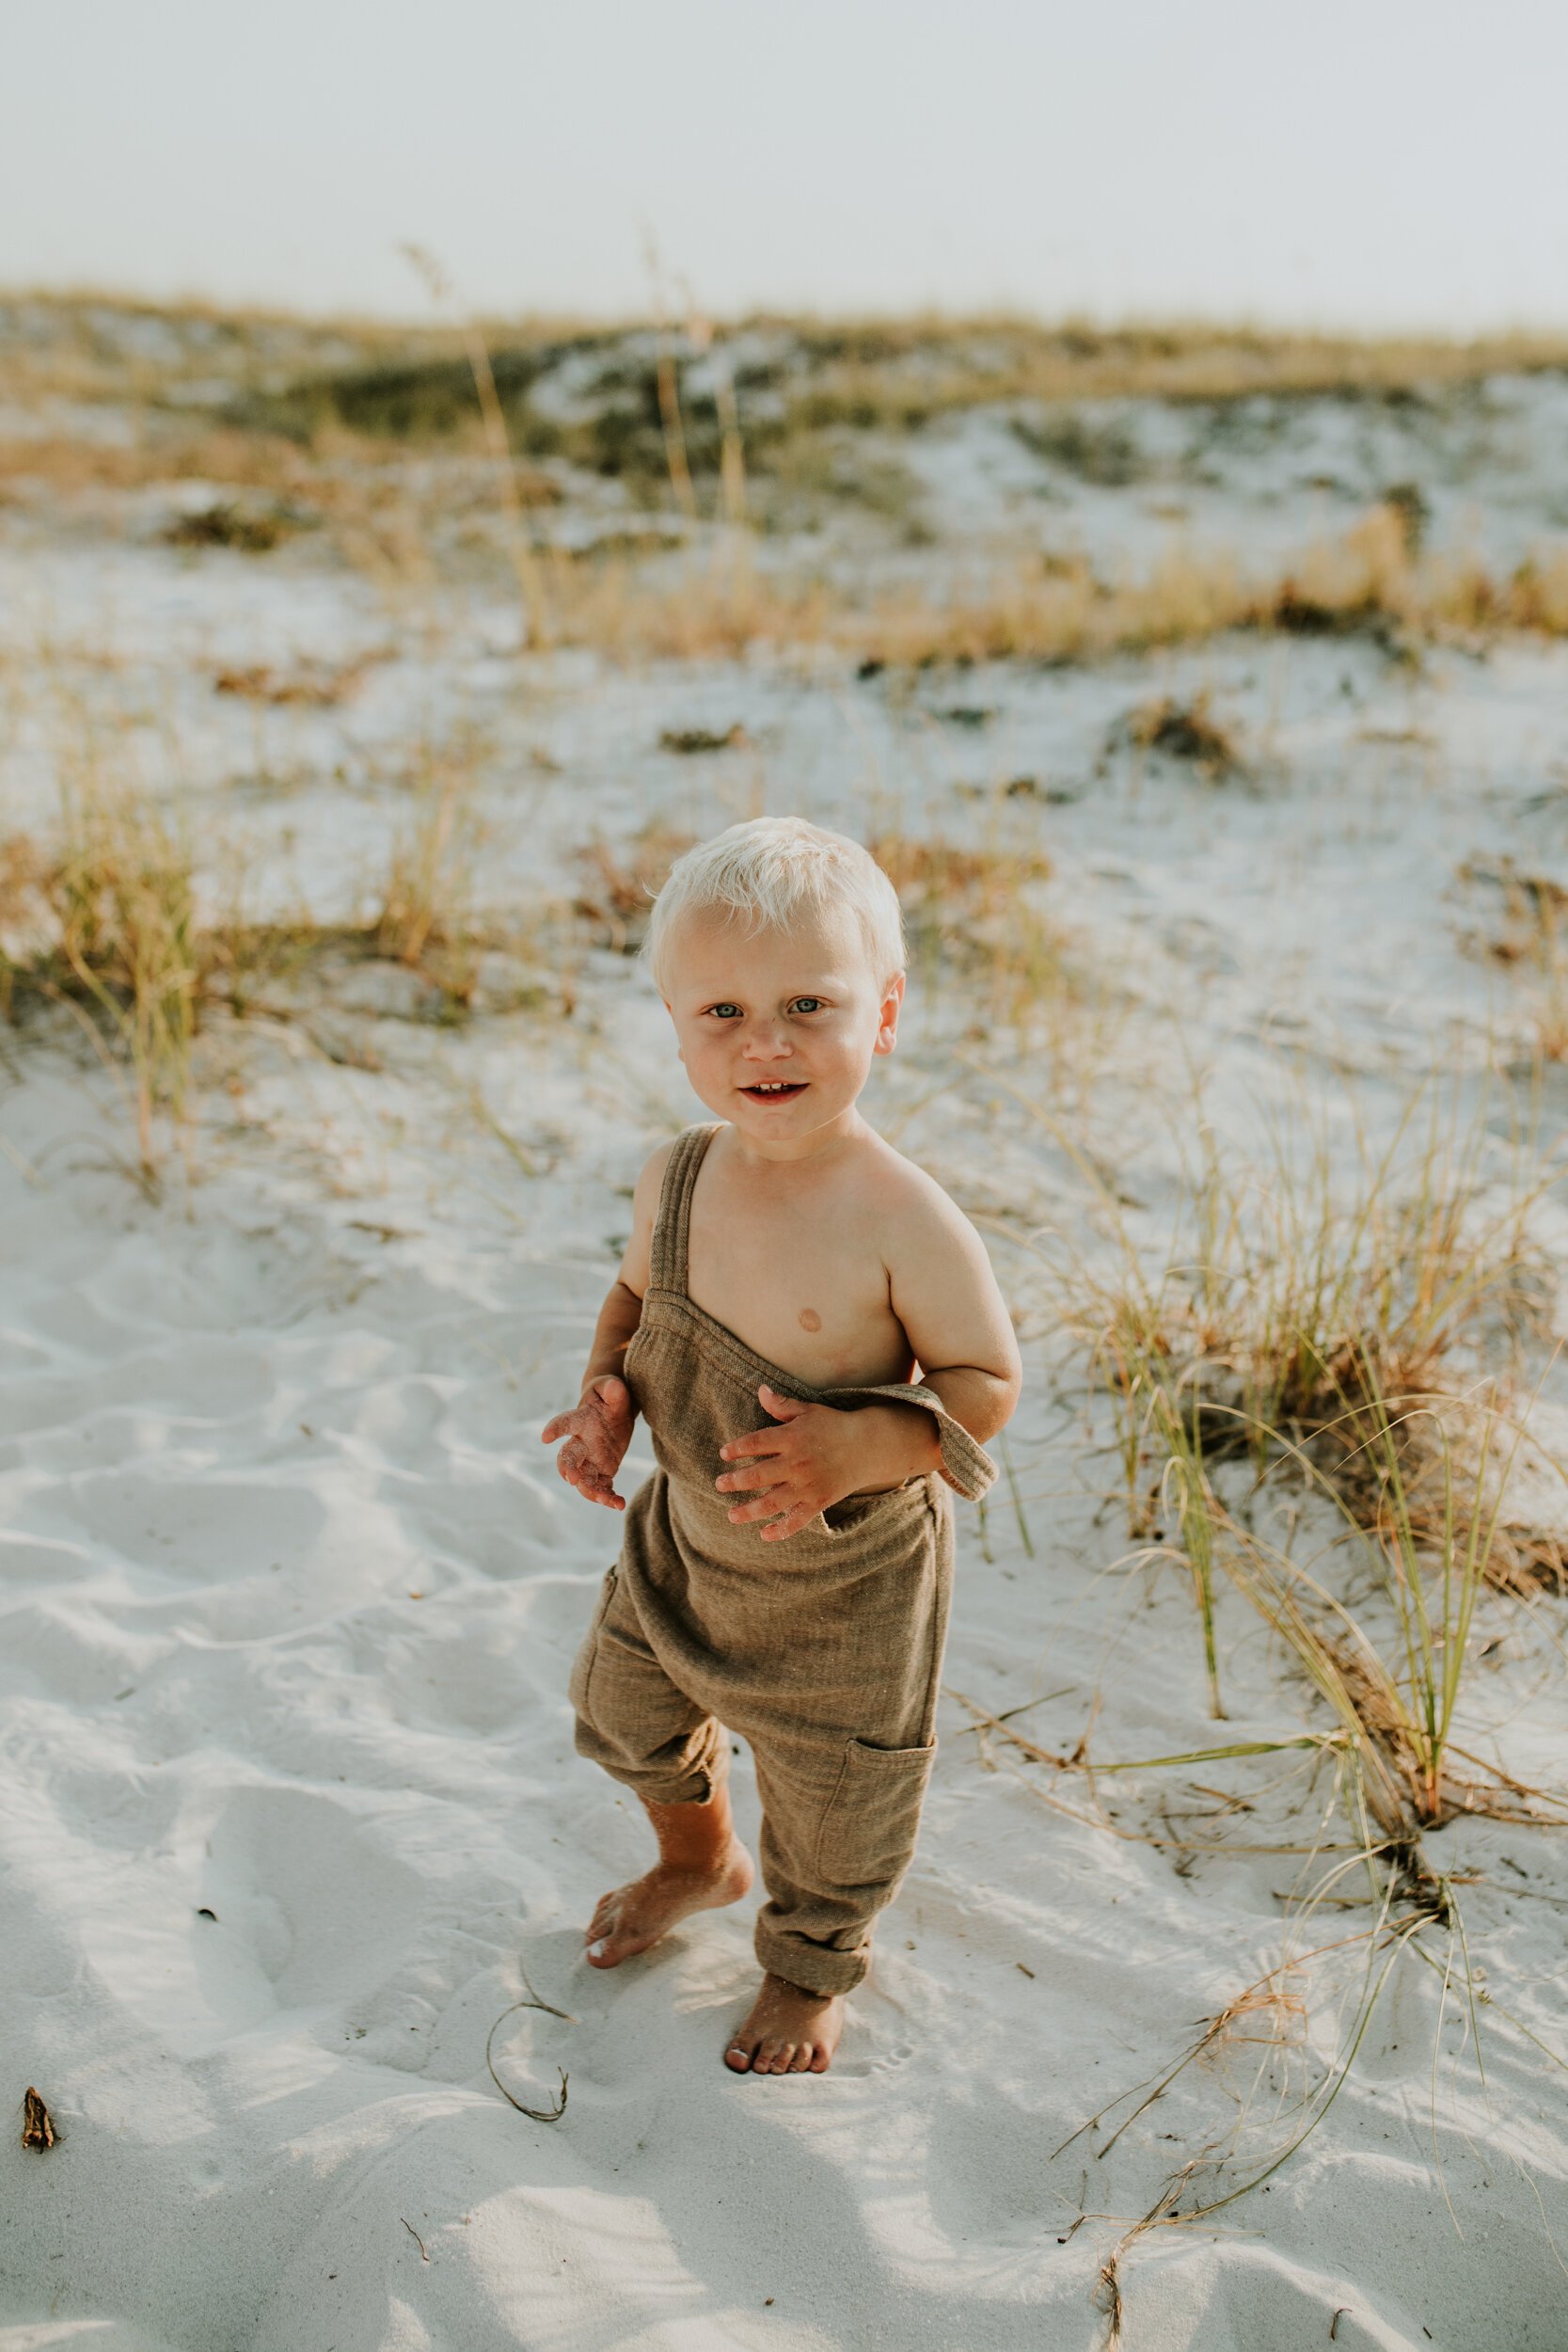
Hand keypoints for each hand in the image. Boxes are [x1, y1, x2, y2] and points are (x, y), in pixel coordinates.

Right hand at [541, 1375, 634, 1511]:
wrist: (614, 1409)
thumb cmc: (610, 1396)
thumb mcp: (613, 1389)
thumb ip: (613, 1389)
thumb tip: (614, 1387)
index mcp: (581, 1420)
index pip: (565, 1422)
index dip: (555, 1429)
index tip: (546, 1436)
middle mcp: (581, 1442)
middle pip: (567, 1457)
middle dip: (568, 1469)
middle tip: (572, 1478)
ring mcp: (590, 1458)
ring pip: (583, 1478)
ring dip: (590, 1490)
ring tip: (605, 1499)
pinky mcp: (603, 1469)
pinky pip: (602, 1486)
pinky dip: (608, 1497)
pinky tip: (618, 1504)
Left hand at [715, 1384, 929, 1543]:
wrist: (868, 1446)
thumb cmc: (834, 1425)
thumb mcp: (808, 1410)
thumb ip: (782, 1404)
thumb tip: (760, 1390)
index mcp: (793, 1437)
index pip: (756, 1443)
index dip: (737, 1448)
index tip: (724, 1454)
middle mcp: (797, 1463)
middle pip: (758, 1475)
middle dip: (735, 1481)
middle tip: (719, 1485)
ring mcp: (808, 1485)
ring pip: (772, 1502)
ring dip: (749, 1511)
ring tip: (731, 1515)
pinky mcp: (818, 1501)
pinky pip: (797, 1520)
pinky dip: (781, 1530)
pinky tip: (764, 1534)